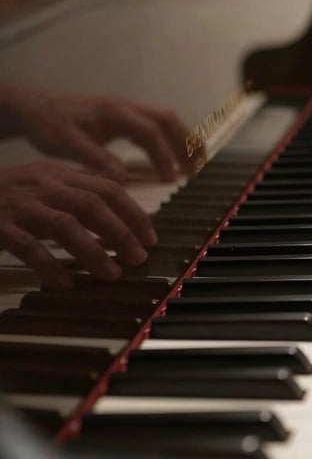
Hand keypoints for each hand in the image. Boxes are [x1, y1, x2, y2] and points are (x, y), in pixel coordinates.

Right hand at [0, 163, 155, 288]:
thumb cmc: (3, 198)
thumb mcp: (43, 189)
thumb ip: (77, 197)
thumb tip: (118, 221)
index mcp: (58, 174)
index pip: (108, 188)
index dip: (134, 213)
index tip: (151, 237)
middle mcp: (41, 185)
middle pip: (92, 204)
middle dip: (122, 232)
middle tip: (139, 258)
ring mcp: (18, 204)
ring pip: (64, 224)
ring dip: (93, 251)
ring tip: (112, 274)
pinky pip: (26, 246)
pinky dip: (49, 265)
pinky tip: (65, 283)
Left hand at [10, 89, 194, 180]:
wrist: (34, 108)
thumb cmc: (48, 125)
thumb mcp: (67, 144)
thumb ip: (95, 159)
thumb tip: (122, 178)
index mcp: (115, 112)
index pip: (150, 132)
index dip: (164, 154)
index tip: (171, 178)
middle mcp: (126, 107)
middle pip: (168, 120)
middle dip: (187, 143)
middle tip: (198, 168)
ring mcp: (127, 110)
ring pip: (165, 121)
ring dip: (182, 141)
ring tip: (194, 166)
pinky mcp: (125, 116)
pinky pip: (155, 126)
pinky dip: (169, 141)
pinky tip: (171, 159)